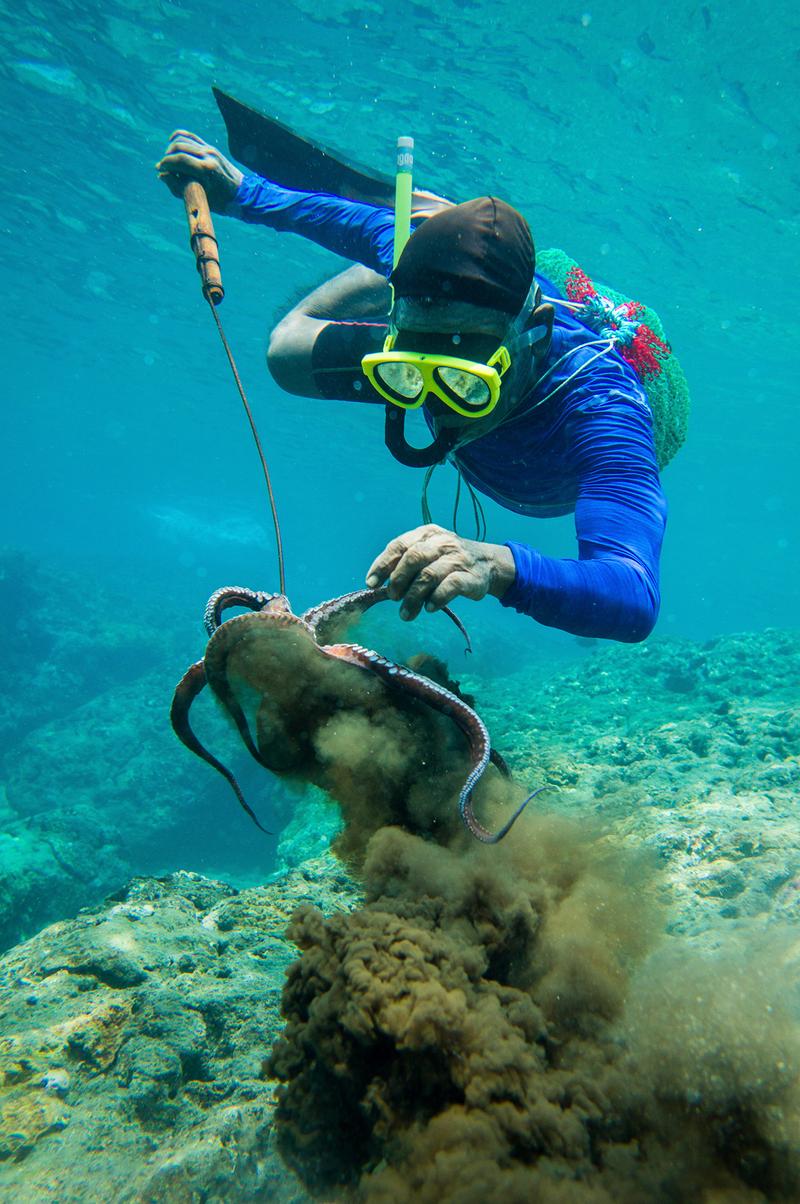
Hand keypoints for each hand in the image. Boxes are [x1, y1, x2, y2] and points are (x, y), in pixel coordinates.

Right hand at [156, 130, 243, 212]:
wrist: (243, 195)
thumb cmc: (221, 202)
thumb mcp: (198, 197)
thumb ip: (178, 187)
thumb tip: (162, 175)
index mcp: (206, 169)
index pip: (178, 159)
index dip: (165, 164)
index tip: (160, 170)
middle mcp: (208, 155)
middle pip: (179, 146)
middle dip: (167, 156)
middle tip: (164, 168)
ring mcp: (210, 149)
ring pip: (183, 138)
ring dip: (172, 147)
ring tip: (170, 160)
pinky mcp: (211, 147)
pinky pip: (191, 137)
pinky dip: (180, 139)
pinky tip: (174, 147)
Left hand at [366, 524, 515, 619]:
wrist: (488, 563)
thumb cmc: (448, 560)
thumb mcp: (427, 553)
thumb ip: (405, 564)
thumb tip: (378, 584)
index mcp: (427, 533)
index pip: (399, 545)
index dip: (382, 565)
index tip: (371, 583)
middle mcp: (442, 542)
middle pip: (413, 558)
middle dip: (398, 580)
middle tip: (392, 597)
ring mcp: (458, 558)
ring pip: (429, 575)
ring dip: (413, 597)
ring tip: (406, 614)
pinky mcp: (472, 576)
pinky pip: (450, 587)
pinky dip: (436, 599)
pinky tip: (429, 608)